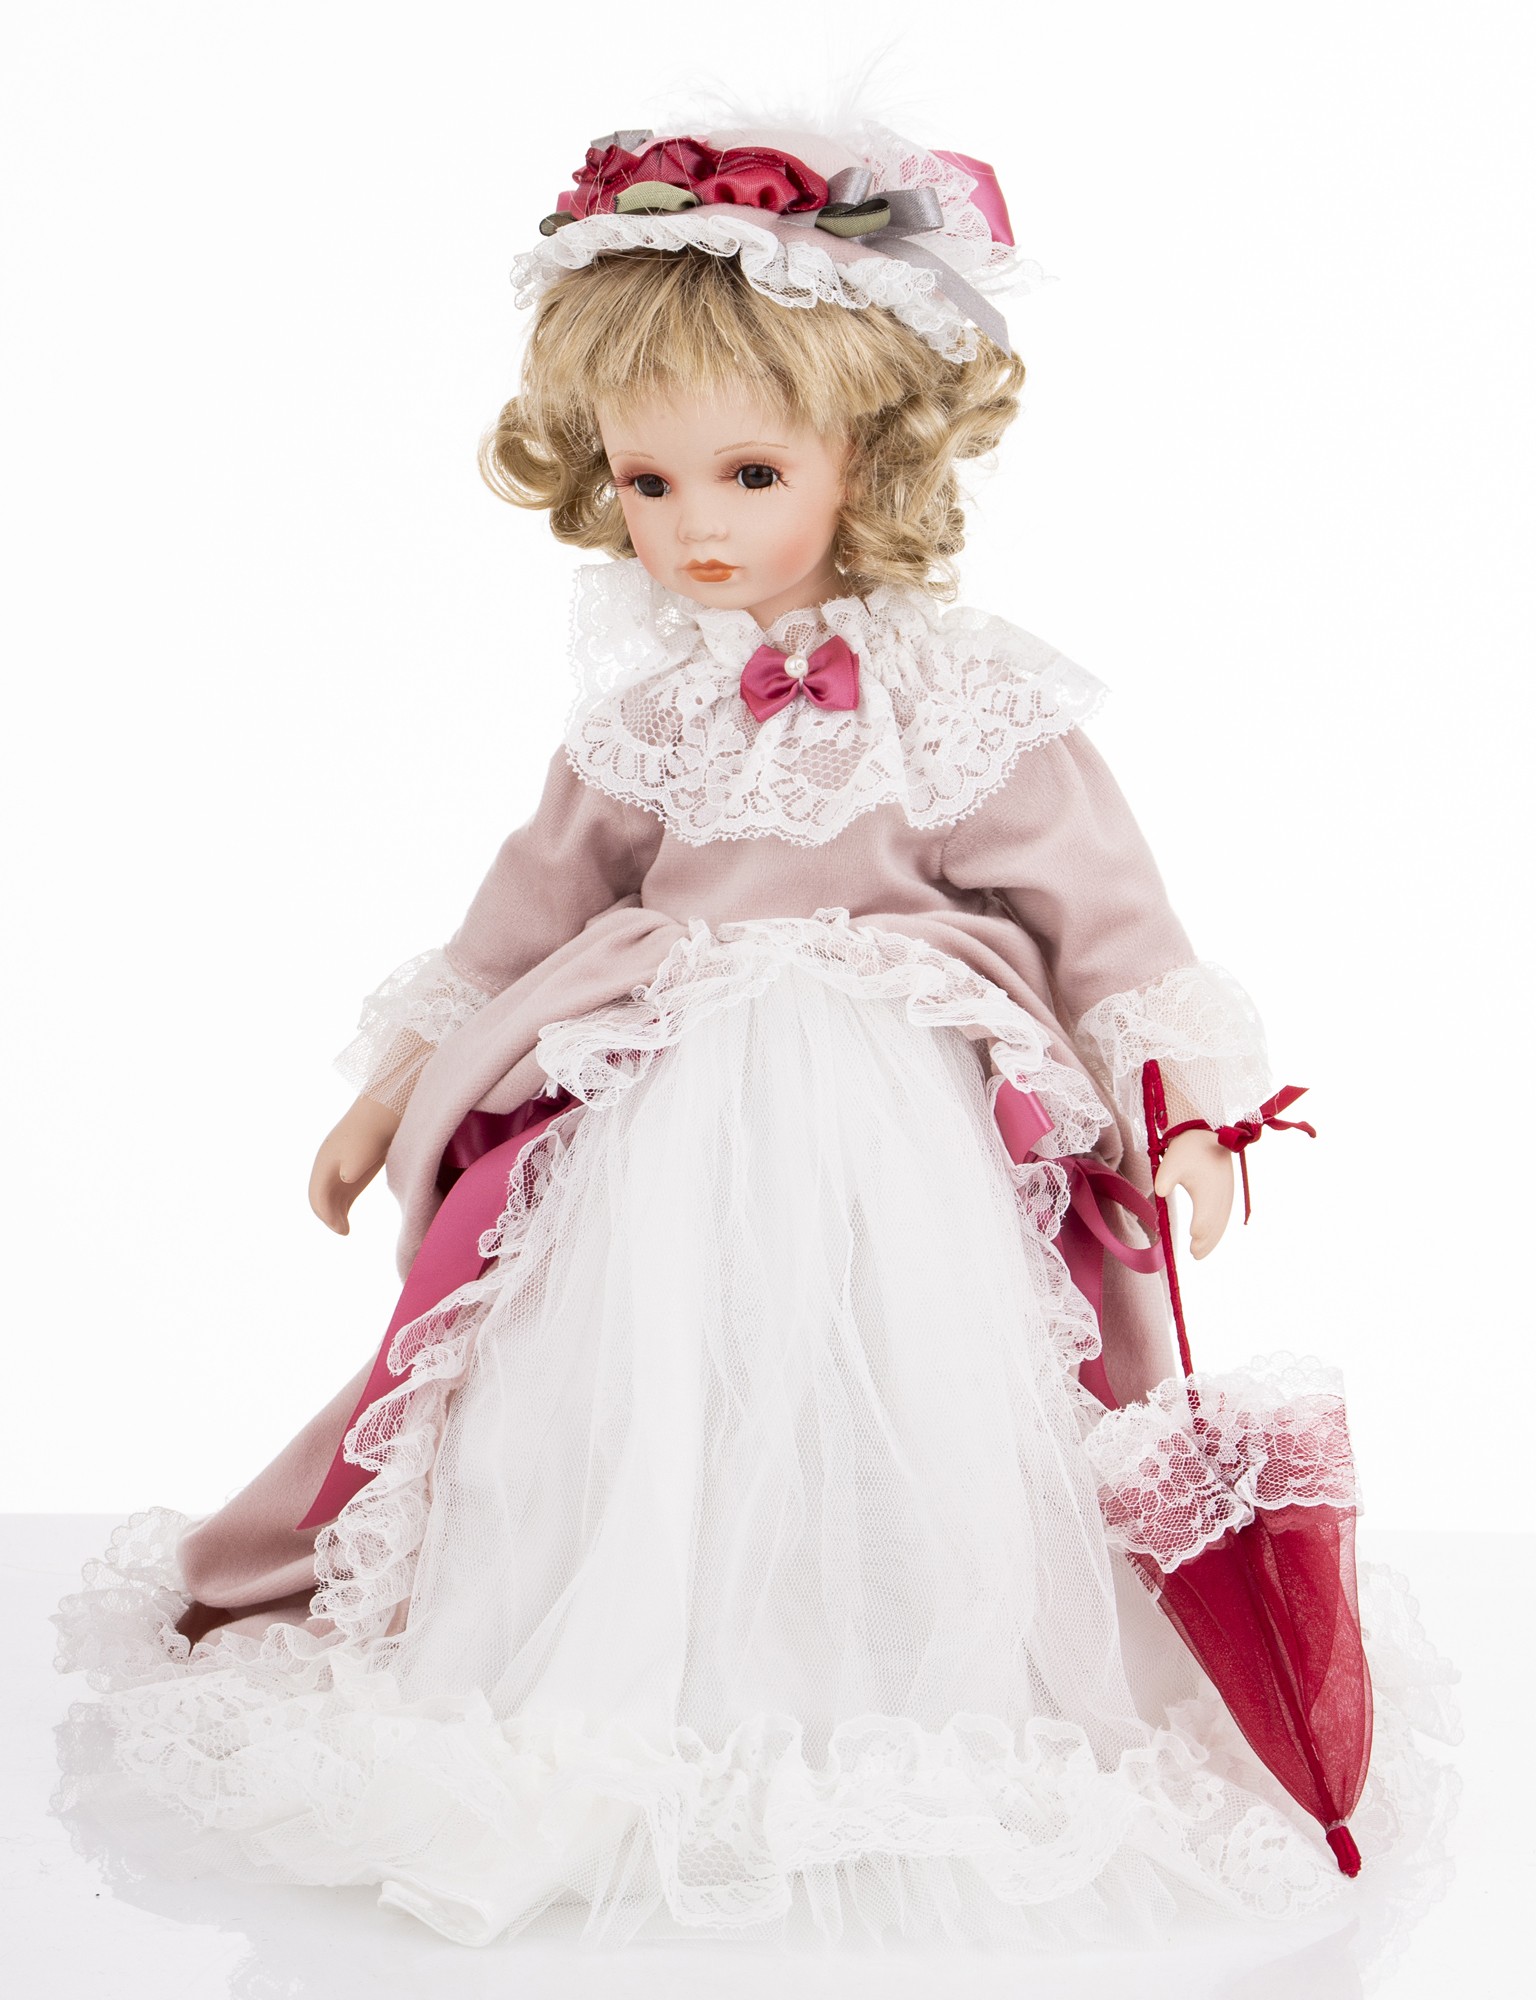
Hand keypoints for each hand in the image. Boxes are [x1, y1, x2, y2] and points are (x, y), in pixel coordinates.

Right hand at [308, 1094, 401, 1234]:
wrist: (383, 1111)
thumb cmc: (373, 1132)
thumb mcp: (362, 1150)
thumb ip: (351, 1167)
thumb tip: (346, 1178)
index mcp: (324, 1161)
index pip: (317, 1196)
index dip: (327, 1216)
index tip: (343, 1231)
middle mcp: (325, 1165)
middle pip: (318, 1198)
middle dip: (327, 1217)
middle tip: (344, 1232)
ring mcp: (336, 1167)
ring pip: (328, 1197)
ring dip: (333, 1214)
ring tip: (346, 1229)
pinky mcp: (348, 1168)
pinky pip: (338, 1193)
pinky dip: (340, 1207)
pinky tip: (347, 1219)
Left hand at [1153, 1126, 1233, 1259]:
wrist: (1205, 1136)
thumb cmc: (1186, 1150)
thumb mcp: (1172, 1161)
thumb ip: (1165, 1178)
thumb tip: (1160, 1192)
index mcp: (1208, 1188)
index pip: (1205, 1215)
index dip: (1199, 1229)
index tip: (1191, 1237)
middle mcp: (1221, 1195)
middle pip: (1215, 1225)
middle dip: (1206, 1241)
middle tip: (1194, 1254)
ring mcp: (1226, 1196)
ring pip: (1221, 1223)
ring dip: (1212, 1239)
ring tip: (1199, 1254)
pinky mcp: (1227, 1195)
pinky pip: (1223, 1218)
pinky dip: (1217, 1230)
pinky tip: (1208, 1239)